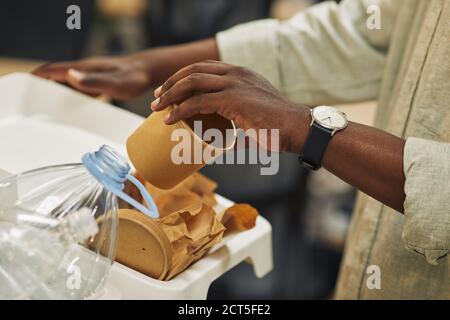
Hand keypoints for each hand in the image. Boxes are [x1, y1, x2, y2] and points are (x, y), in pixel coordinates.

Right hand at [33, 55, 152, 99]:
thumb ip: (96, 81)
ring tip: (44, 108)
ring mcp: (89, 75)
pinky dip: (67, 95)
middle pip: (54, 76)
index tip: (22, 86)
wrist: (148, 71)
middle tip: (30, 102)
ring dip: (52, 91)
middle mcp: (83, 70)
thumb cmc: (134, 78)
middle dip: (39, 85)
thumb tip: (71, 76)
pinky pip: (76, 88)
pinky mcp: (96, 81)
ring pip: (64, 82)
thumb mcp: (117, 83)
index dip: (35, 77)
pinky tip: (67, 107)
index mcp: (83, 69)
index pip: (52, 70)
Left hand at [151, 60, 309, 151]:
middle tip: (157, 98)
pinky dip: (180, 110)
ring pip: (191, 83)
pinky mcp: (233, 99)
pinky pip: (198, 102)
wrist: (297, 128)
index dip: (182, 76)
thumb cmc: (278, 127)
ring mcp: (234, 84)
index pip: (203, 67)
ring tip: (157, 108)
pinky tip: (169, 118)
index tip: (169, 90)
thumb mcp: (253, 117)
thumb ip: (235, 125)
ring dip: (170, 95)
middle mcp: (235, 73)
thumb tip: (220, 143)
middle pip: (192, 71)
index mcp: (240, 73)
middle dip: (170, 83)